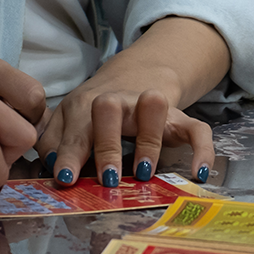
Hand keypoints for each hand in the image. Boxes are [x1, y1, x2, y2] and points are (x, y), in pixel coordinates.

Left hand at [40, 84, 213, 187]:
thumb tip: (51, 165)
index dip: (70, 154)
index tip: (66, 178)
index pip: (76, 130)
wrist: (136, 75)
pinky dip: (202, 150)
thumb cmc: (95, 111)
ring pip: (153, 106)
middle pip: (108, 109)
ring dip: (148, 141)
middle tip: (107, 178)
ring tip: (143, 174)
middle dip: (107, 144)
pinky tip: (198, 174)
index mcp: (86, 105)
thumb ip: (54, 141)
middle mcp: (118, 101)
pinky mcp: (180, 118)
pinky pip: (197, 129)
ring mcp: (151, 107)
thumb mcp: (69, 121)